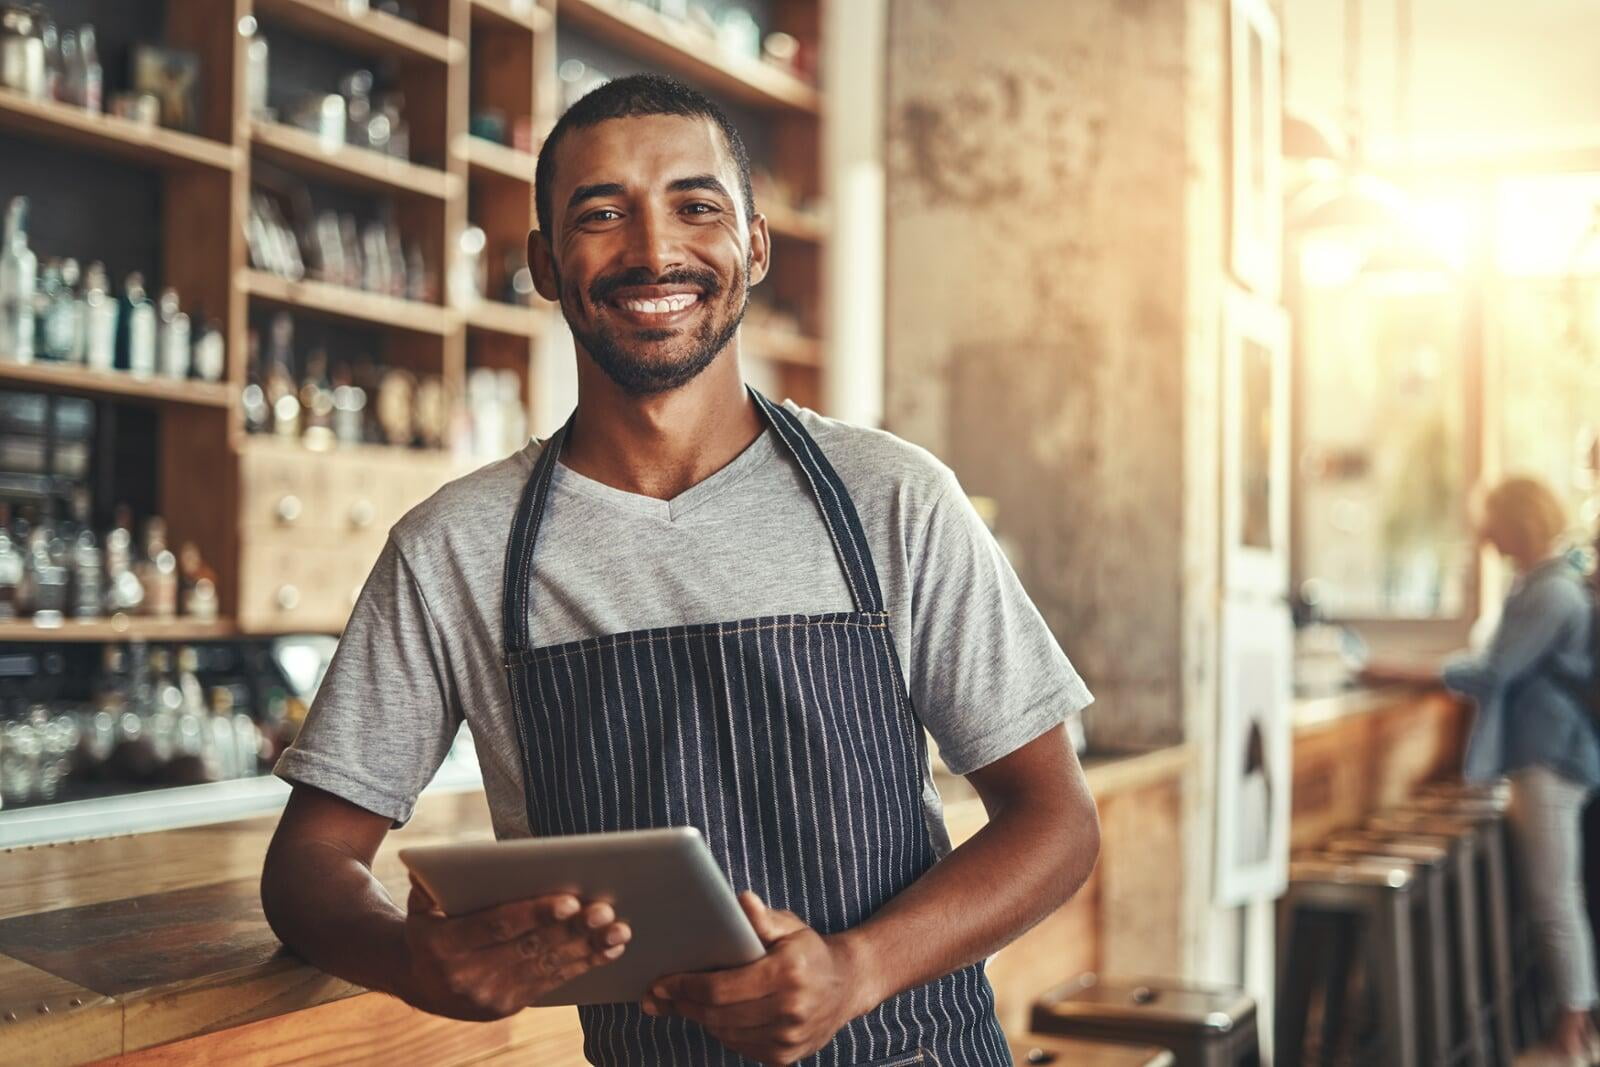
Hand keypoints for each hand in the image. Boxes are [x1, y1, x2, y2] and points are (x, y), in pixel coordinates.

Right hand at [402, 875, 630, 1020]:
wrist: (420, 982)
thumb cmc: (431, 927)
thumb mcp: (422, 904)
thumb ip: (432, 884)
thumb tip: (447, 864)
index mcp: (445, 945)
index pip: (497, 926)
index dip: (535, 913)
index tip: (571, 900)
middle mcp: (468, 976)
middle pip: (530, 947)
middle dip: (572, 930)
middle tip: (606, 910)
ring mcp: (490, 996)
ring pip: (547, 967)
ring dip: (587, 948)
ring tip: (619, 929)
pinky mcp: (509, 1006)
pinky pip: (552, 983)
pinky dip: (583, 964)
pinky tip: (609, 949)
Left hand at [642, 891, 873, 1065]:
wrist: (847, 985)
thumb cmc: (809, 950)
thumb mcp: (790, 926)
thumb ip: (762, 918)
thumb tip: (741, 901)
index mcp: (787, 974)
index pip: (721, 988)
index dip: (684, 987)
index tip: (660, 982)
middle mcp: (790, 1010)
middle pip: (717, 1015)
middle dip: (682, 1004)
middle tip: (657, 996)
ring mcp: (788, 1039)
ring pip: (725, 1033)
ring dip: (698, 1018)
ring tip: (679, 1002)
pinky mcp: (785, 1057)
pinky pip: (739, 1046)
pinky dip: (721, 1030)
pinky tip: (711, 1015)